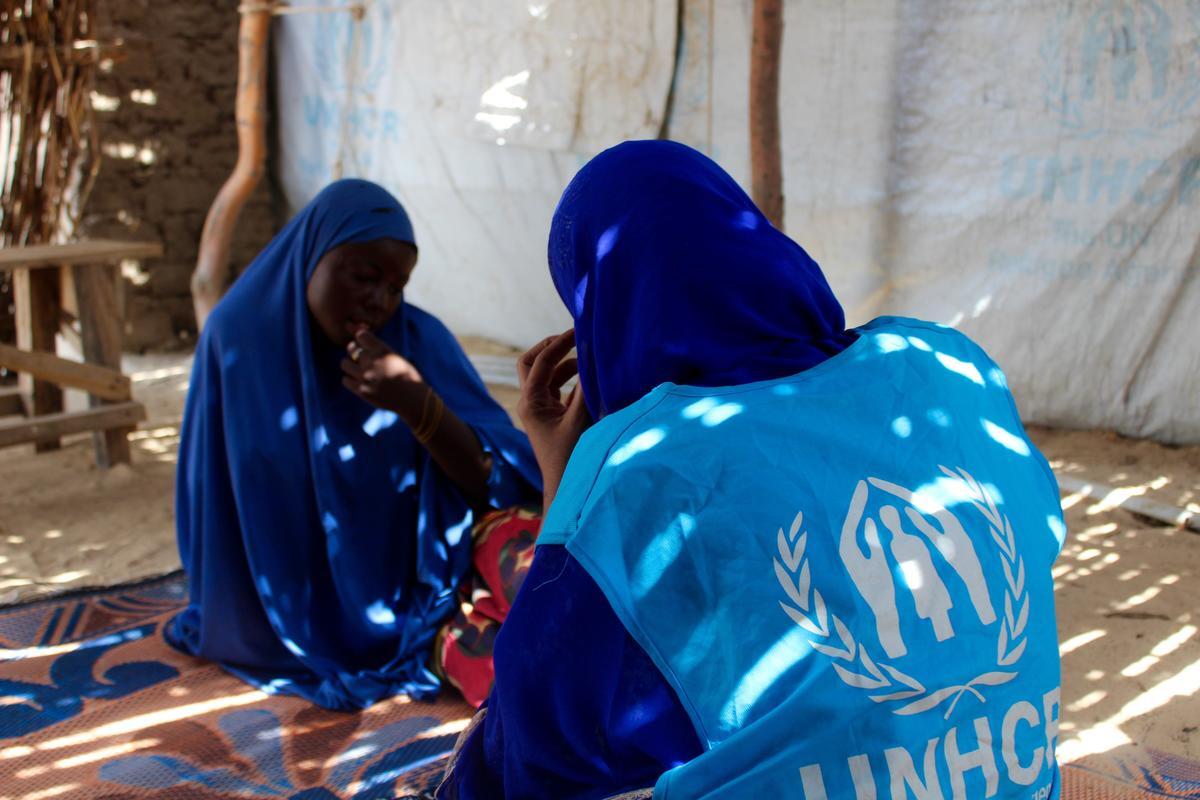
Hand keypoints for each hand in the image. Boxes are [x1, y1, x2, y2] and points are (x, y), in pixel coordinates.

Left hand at [341, 327, 424, 414]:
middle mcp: (372, 361)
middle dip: (355, 350)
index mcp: (383, 350)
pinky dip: (350, 379)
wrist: (412, 399)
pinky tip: (360, 381)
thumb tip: (358, 331)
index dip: (361, 338)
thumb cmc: (406, 375)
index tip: (365, 343)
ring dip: (351, 365)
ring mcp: (365, 377)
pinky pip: (345, 380)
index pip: (361, 335)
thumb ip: (377, 346)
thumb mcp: (395, 356)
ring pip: (345, 364)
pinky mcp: (361, 390)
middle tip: (361, 357)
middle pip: (351, 348)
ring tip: (360, 370)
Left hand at [517, 328, 590, 508]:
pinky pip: (560, 389)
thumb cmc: (570, 458)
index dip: (559, 343)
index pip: (540, 362)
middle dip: (551, 347)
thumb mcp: (580, 420)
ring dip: (566, 363)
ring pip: (548, 376)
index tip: (579, 330)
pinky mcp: (553, 417)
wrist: (566, 488)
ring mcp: (541, 410)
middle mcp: (531, 403)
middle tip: (574, 336)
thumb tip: (594, 360)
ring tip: (590, 356)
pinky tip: (593, 377)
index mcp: (530, 402)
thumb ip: (586, 390)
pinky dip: (574, 380)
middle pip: (532, 363)